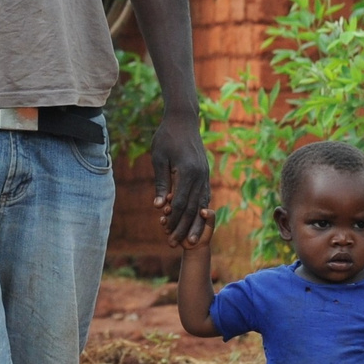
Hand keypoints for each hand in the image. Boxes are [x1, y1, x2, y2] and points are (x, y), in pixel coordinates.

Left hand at [149, 113, 211, 245]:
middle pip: (192, 209)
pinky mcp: (206, 174)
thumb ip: (161, 183)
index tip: (165, 233)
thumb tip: (158, 206)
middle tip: (175, 244)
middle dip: (183, 228)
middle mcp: (200, 176)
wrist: (183, 120)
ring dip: (194, 224)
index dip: (172, 220)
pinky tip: (196, 222)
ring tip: (189, 241)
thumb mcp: (158, 158)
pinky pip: (204, 197)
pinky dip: (200, 212)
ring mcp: (205, 175)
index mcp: (187, 172)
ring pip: (201, 206)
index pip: (179, 203)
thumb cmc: (166, 137)